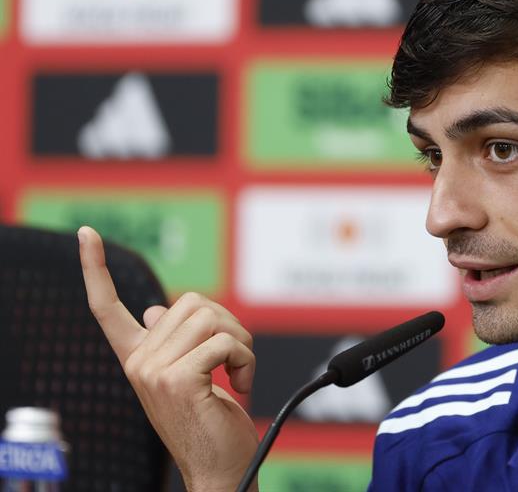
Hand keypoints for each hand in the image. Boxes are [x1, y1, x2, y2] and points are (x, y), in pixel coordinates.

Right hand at [78, 226, 258, 490]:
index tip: (87, 234)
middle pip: (194, 303)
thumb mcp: (188, 376)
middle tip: (234, 362)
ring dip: (241, 343)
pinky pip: (225, 342)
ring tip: (237, 374)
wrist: (218, 469)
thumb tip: (156, 310)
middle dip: (229, 326)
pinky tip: (240, 386)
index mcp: (137, 357)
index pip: (107, 308)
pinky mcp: (176, 380)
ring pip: (212, 318)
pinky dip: (245, 360)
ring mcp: (152, 371)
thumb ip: (172, 343)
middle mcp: (137, 361)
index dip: (95, 269)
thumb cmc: (209, 422)